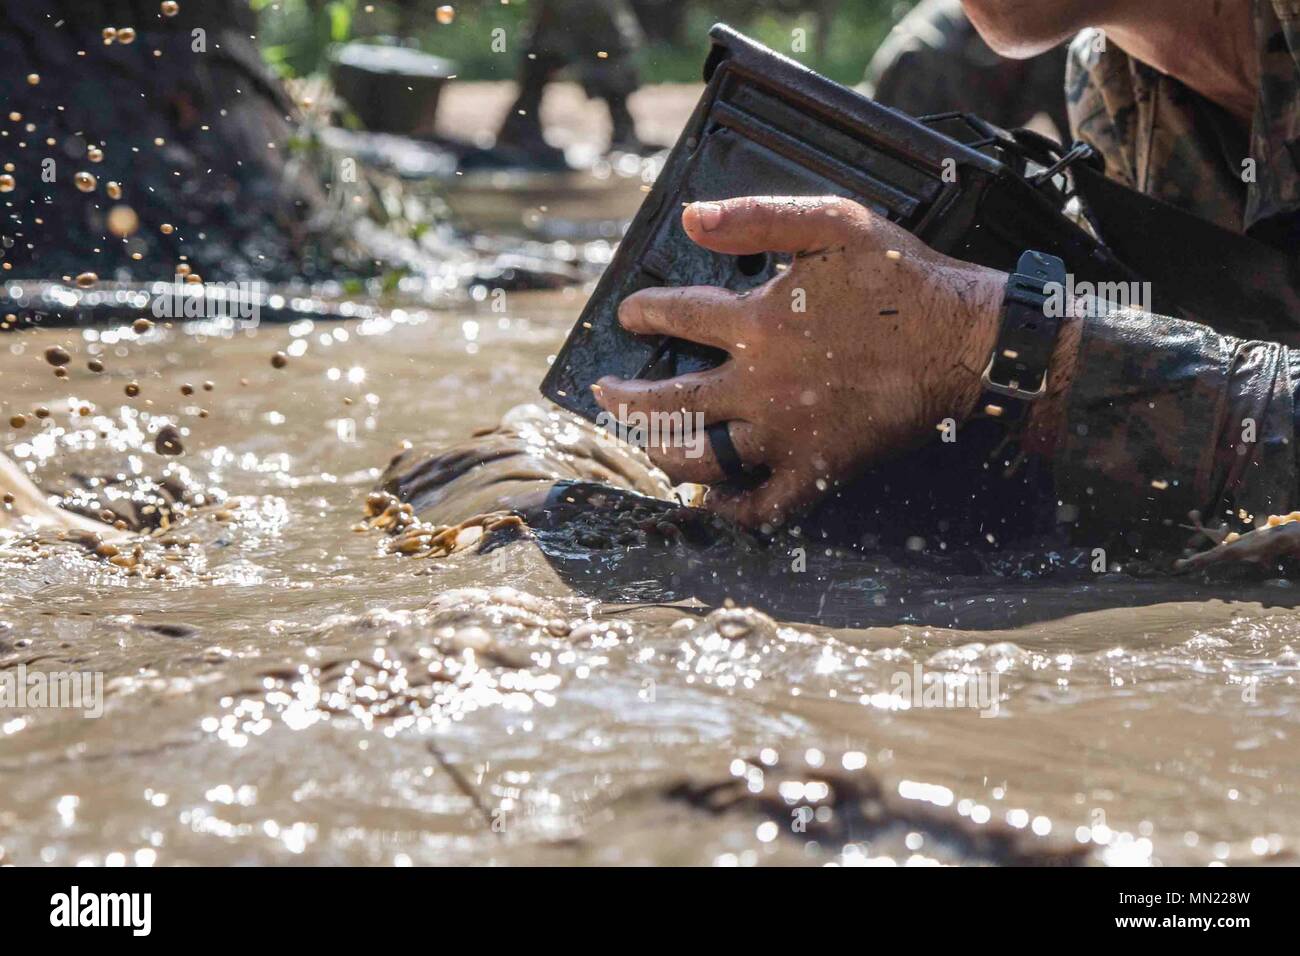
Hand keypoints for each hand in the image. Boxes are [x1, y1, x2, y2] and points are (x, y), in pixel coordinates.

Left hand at [591, 195, 1009, 528]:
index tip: (630, 315)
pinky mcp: (816, 471)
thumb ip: (759, 217)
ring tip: (641, 442)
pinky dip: (727, 511)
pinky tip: (706, 504)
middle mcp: (759, 384)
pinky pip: (760, 505)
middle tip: (604, 394)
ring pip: (701, 455)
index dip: (645, 313)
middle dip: (625, 398)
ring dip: (660, 449)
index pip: (678, 316)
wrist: (964, 341)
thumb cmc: (903, 279)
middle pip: (670, 399)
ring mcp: (785, 434)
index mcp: (759, 322)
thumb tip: (690, 218)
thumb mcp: (835, 223)